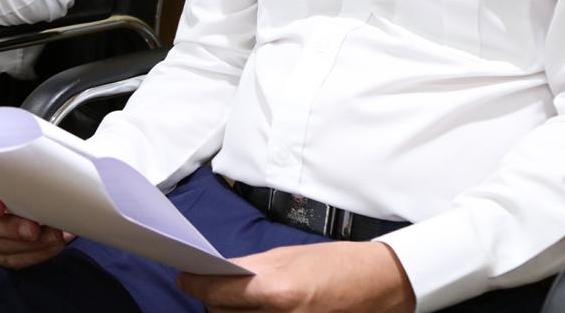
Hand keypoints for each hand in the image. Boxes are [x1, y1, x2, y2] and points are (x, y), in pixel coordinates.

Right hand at [0, 177, 73, 269]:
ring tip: (55, 237)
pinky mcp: (1, 252)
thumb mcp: (21, 166)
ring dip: (31, 245)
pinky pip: (14, 260)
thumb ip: (23, 170)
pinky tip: (53, 246)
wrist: (30, 194)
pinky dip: (36, 255)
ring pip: (2, 246)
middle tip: (35, 229)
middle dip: (14, 229)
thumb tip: (43, 170)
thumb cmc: (26, 176)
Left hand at [177, 240, 415, 312]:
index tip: (184, 277)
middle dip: (214, 300)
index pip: (219, 292)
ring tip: (235, 299)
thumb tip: (221, 272)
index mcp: (275, 290)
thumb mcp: (289, 256)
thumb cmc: (337, 264)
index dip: (196, 284)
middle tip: (211, 285)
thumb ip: (252, 268)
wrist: (380, 284)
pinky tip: (255, 309)